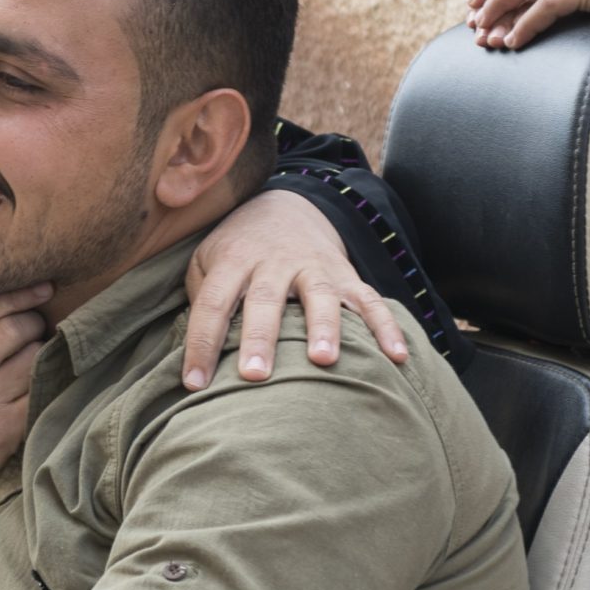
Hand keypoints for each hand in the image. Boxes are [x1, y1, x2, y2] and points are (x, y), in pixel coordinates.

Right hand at [0, 285, 51, 490]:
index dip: (16, 294)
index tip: (41, 287)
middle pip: (12, 328)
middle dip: (31, 323)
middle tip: (32, 328)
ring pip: (32, 355)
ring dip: (40, 350)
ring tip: (29, 356)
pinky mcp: (4, 427)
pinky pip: (40, 386)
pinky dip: (45, 377)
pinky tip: (36, 378)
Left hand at [182, 187, 407, 388]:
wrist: (286, 206)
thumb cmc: (238, 249)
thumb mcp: (207, 260)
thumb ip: (201, 297)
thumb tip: (195, 351)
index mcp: (235, 260)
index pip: (212, 303)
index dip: (200, 342)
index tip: (193, 383)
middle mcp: (275, 262)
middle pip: (266, 300)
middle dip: (261, 338)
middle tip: (255, 376)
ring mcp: (315, 267)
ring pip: (320, 296)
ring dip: (323, 327)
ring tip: (323, 360)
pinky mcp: (346, 276)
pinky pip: (369, 301)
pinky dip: (385, 327)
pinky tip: (396, 357)